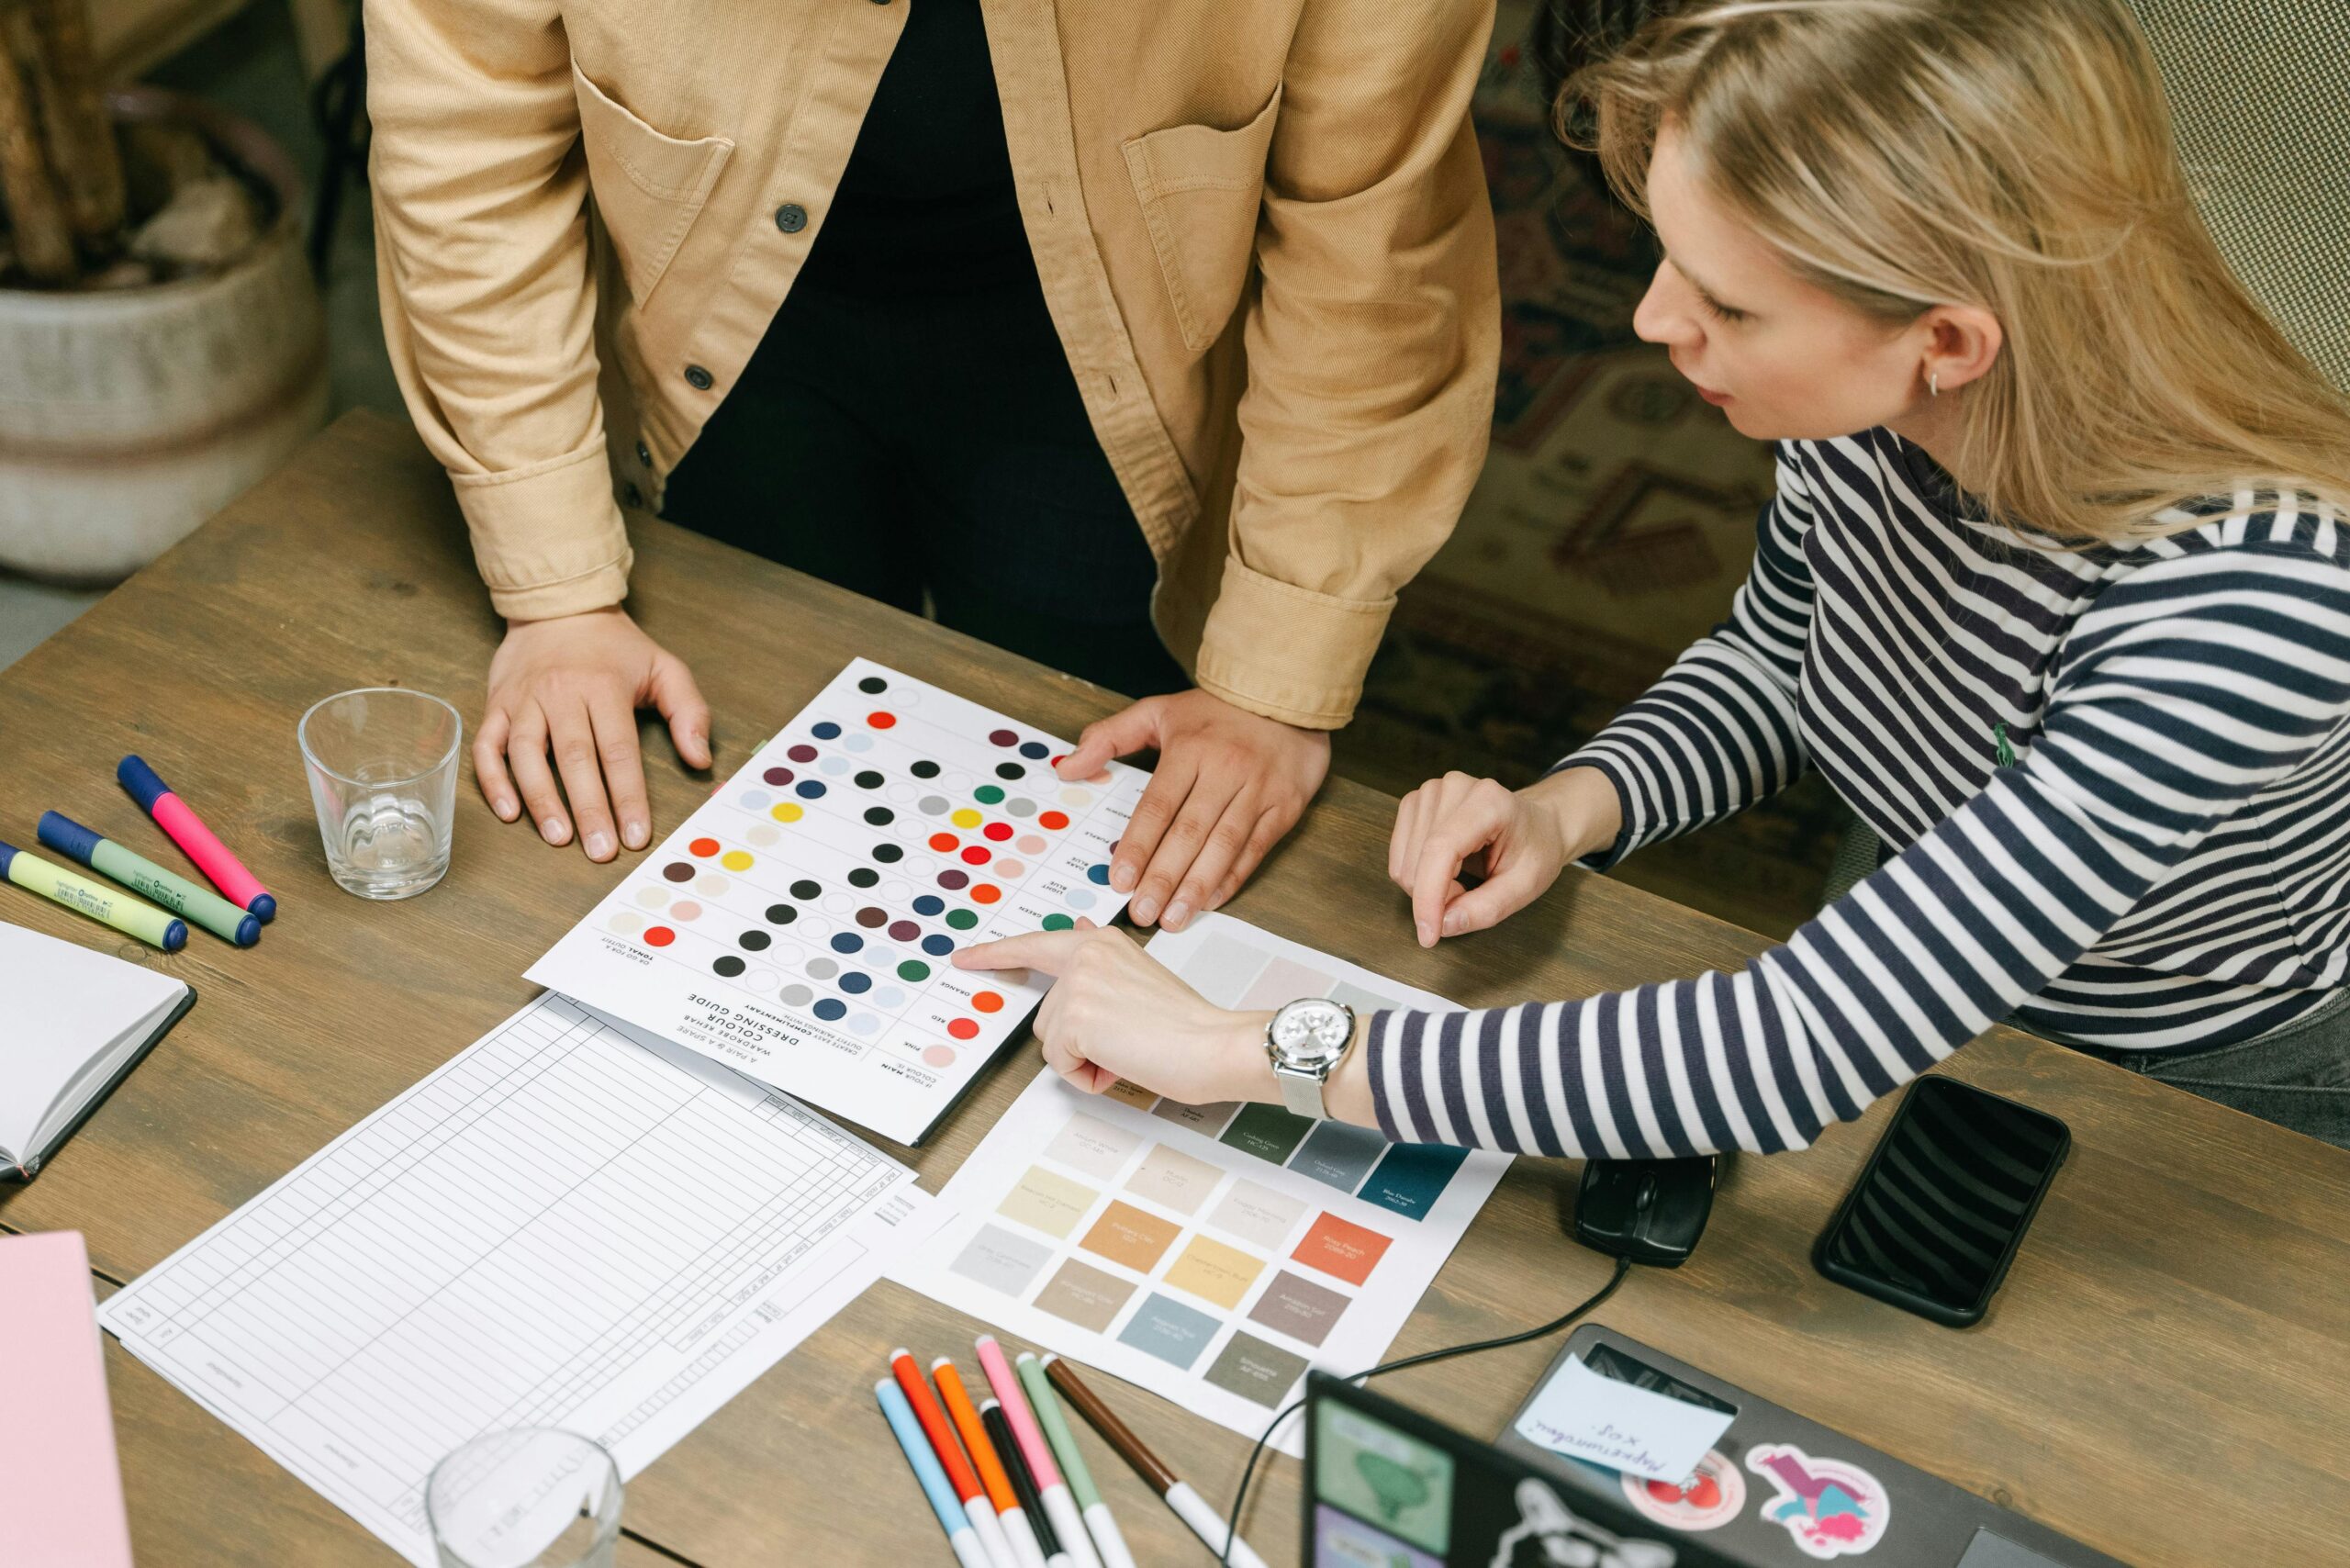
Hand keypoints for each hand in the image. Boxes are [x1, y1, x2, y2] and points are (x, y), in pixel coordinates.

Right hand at [475, 608, 712, 860]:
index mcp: (604, 686)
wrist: (558, 607)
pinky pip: (487, 745)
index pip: (619, 751)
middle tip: (601, 851)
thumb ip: (689, 711)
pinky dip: (492, 780)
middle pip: (574, 758)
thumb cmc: (615, 647)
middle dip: (589, 809)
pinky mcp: (496, 704)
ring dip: (541, 799)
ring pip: (525, 754)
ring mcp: (523, 700)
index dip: (629, 796)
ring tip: (558, 838)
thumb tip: (700, 759)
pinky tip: (509, 812)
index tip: (636, 835)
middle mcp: (561, 693)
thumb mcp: (664, 667)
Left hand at [955, 921, 1272, 1103]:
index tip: (965, 958)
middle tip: (1126, 1041)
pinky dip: (1089, 1075)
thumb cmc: (1188, 1023)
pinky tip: (1123, 1061)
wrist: (1213, 1044)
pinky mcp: (1073, 1019)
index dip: (997, 954)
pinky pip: (1060, 1064)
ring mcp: (1077, 985)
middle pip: (1047, 1014)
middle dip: (1077, 1040)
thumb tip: (1077, 927)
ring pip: (1052, 1041)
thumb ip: (1102, 960)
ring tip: (1130, 1049)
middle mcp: (1086, 954)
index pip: (1037, 944)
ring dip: (1085, 1058)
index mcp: (1102, 942)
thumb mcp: (1139, 977)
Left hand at [1057, 690, 1329, 931]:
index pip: (1158, 806)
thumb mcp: (1158, 710)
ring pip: (1223, 846)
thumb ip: (1109, 737)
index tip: (1120, 880)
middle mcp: (1225, 770)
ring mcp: (1258, 790)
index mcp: (1190, 749)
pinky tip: (1212, 900)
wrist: (1285, 693)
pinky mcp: (1284, 806)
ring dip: (1197, 886)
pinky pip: (1255, 848)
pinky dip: (1233, 877)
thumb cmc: (1217, 710)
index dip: (1138, 846)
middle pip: (1189, 833)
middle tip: (1142, 912)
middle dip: (1163, 877)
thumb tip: (1067, 768)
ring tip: (1174, 918)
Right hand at [1389, 767, 1620, 946]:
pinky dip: (1418, 874)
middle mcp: (1453, 788)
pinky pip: (1399, 855)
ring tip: (1461, 881)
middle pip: (1418, 861)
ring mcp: (1430, 792)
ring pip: (1404, 862)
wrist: (1538, 824)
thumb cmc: (1535, 850)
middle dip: (1436, 896)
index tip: (1429, 935)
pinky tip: (1446, 870)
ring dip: (1427, 886)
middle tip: (1469, 897)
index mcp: (1488, 801)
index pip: (1440, 850)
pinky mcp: (1416, 803)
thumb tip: (1444, 924)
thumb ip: (1486, 908)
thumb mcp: (1525, 886)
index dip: (1428, 896)